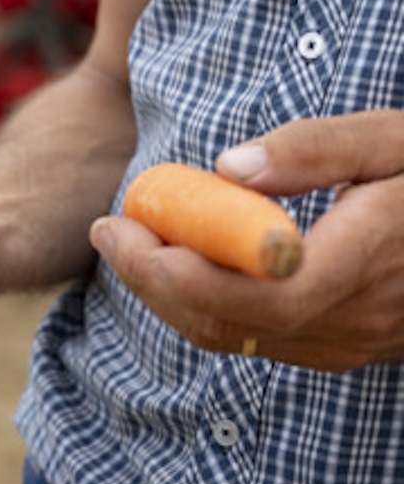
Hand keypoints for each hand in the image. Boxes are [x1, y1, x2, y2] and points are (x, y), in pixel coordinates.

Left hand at [91, 110, 403, 370]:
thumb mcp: (389, 137)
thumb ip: (315, 149)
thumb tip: (231, 168)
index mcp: (372, 256)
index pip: (264, 293)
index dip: (182, 273)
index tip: (122, 226)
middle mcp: (360, 314)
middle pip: (232, 322)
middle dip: (153, 280)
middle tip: (109, 229)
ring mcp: (351, 340)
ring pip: (235, 337)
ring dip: (168, 294)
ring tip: (129, 238)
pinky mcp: (341, 346)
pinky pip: (255, 338)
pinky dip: (200, 305)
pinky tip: (177, 261)